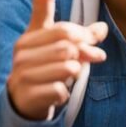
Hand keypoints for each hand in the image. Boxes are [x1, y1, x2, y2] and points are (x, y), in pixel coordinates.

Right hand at [6, 0, 108, 120]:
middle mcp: (22, 54)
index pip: (59, 25)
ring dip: (74, 74)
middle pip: (68, 46)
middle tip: (78, 63)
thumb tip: (102, 28)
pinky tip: (56, 93)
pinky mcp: (28, 94)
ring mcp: (22, 74)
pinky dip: (64, 93)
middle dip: (82, 55)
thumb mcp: (57, 48)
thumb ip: (80, 35)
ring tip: (65, 78)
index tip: (87, 36)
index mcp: (28, 38)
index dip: (78, 29)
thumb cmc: (45, 68)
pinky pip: (60, 89)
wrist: (24, 101)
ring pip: (68, 67)